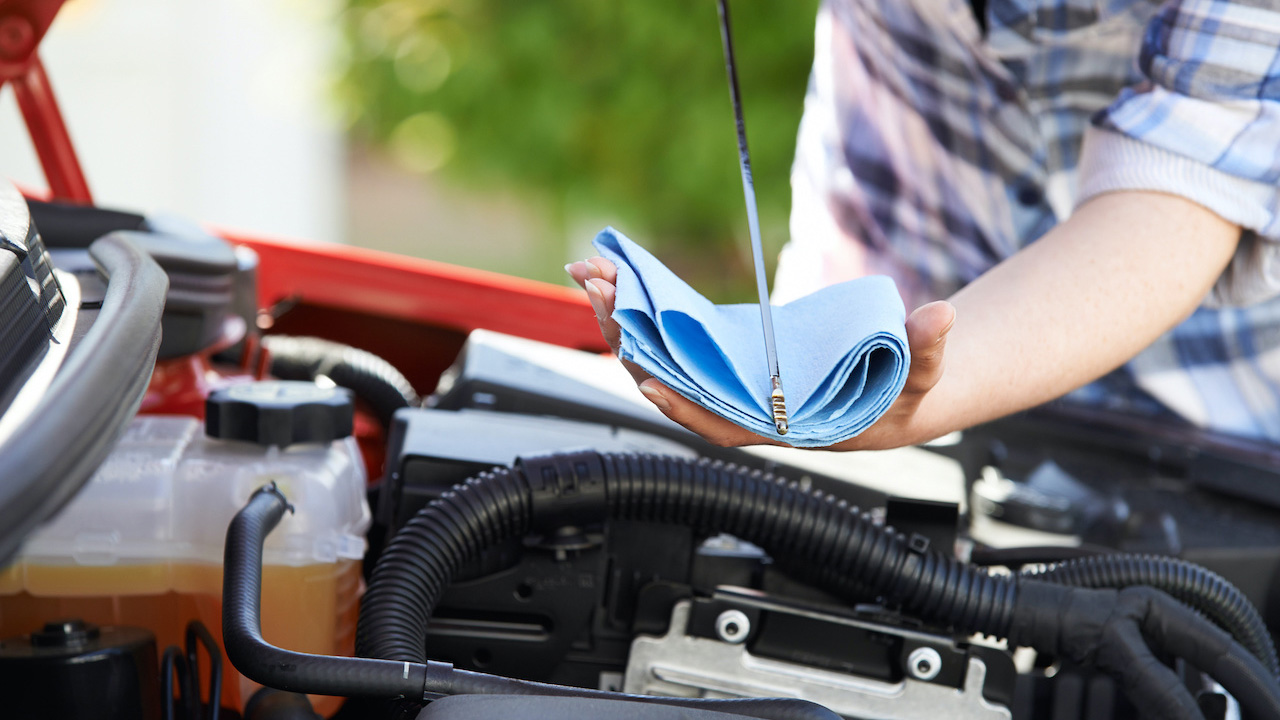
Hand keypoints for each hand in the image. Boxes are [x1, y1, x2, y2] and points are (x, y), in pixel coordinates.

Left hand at [567, 258, 954, 449]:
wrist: (897, 392)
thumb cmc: (901, 396)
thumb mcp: (919, 375)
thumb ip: (926, 348)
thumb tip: (940, 314)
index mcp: (779, 424)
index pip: (719, 424)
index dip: (682, 406)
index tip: (648, 379)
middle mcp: (744, 404)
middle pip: (674, 382)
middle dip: (632, 339)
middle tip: (598, 290)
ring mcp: (731, 380)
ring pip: (666, 359)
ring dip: (628, 320)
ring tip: (594, 277)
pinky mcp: (730, 355)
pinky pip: (677, 338)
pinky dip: (648, 311)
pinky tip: (622, 280)